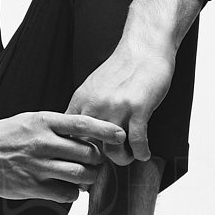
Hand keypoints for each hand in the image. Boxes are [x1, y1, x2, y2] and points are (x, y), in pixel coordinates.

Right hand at [0, 111, 127, 201]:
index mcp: (43, 122)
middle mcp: (42, 142)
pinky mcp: (32, 186)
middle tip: (96, 162)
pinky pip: (67, 194)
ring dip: (89, 178)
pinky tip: (67, 188)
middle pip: (88, 153)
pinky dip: (73, 193)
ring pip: (80, 174)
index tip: (121, 135)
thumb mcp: (31, 120)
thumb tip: (89, 135)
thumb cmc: (6, 135)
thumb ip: (58, 126)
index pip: (83, 124)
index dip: (106, 130)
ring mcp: (37, 166)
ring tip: (85, 176)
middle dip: (97, 159)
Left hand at [67, 39, 176, 164]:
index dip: (76, 153)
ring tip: (126, 157)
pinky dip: (141, 152)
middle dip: (97, 161)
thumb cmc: (122, 68)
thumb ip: (86, 107)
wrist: (144, 48)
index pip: (69, 136)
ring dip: (121, 159)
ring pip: (112, 150)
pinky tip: (144, 154)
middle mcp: (96, 106)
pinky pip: (137, 142)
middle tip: (105, 166)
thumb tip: (80, 130)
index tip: (84, 160)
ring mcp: (117, 108)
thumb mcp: (94, 86)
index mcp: (82, 101)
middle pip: (89, 147)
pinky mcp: (138, 109)